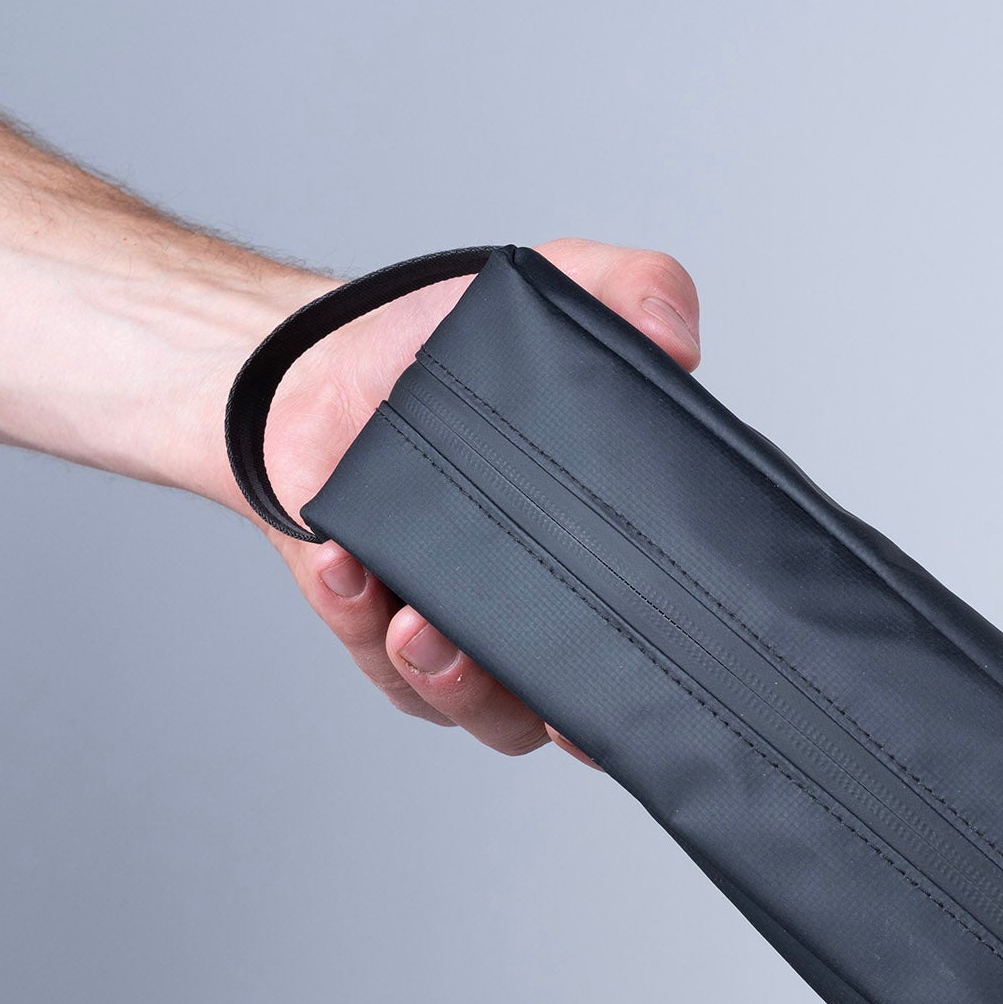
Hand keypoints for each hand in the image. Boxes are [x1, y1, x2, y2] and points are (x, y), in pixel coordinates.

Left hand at [250, 241, 701, 758]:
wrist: (321, 360)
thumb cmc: (445, 347)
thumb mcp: (559, 288)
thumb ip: (634, 289)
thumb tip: (681, 343)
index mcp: (598, 564)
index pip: (640, 656)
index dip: (643, 690)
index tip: (633, 683)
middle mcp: (536, 620)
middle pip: (554, 715)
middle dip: (536, 704)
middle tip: (523, 677)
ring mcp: (455, 640)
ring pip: (465, 704)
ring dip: (444, 674)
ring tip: (419, 622)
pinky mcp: (373, 632)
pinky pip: (374, 659)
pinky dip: (355, 618)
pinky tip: (344, 567)